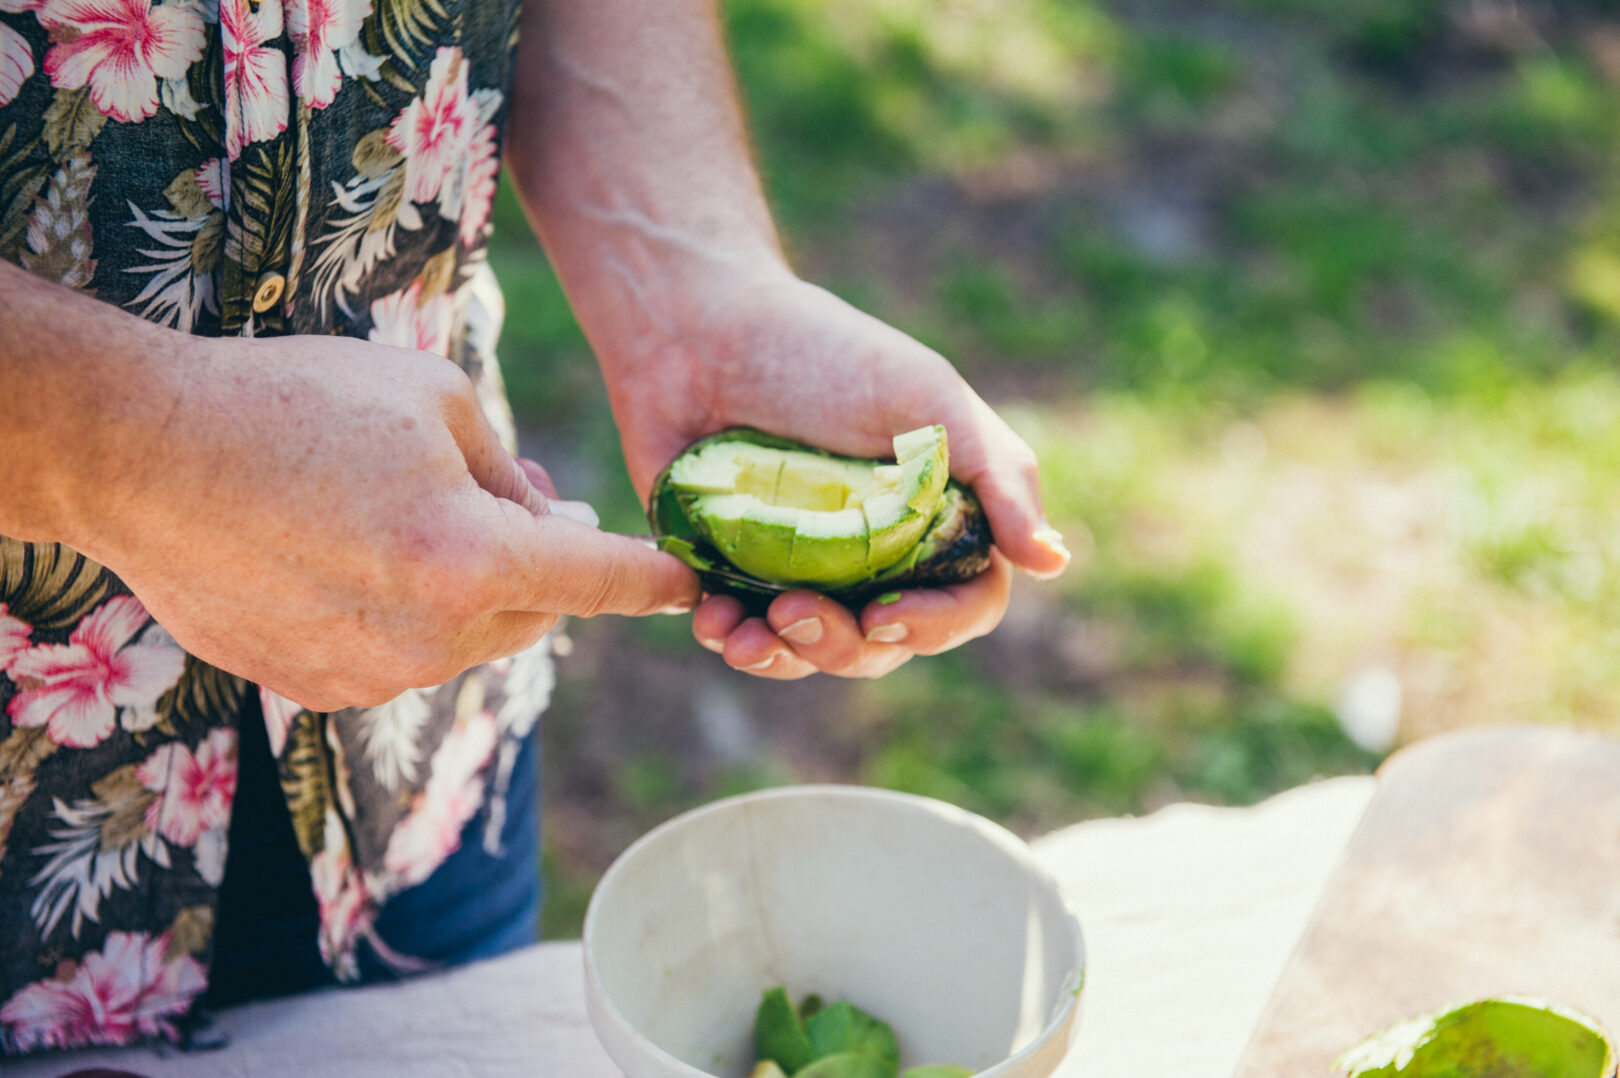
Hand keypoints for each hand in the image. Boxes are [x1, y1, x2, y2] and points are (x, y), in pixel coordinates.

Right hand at [71, 335, 698, 709]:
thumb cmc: (294, 402)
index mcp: (469, 560)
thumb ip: (513, 475)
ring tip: (417, 515)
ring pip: (471, 639)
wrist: (143, 454)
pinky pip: (404, 655)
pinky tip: (356, 556)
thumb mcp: (433, 398)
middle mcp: (429, 636)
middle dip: (546, 566)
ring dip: (473, 590)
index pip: (597, 580)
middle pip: (537, 614)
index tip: (686, 583)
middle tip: (522, 503)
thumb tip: (553, 525)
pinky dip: (409, 614)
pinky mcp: (320, 689)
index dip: (649, 579)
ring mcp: (371, 673)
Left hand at [604, 266, 1068, 678]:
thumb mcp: (928, 398)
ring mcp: (800, 565)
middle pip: (882, 645)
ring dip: (782, 658)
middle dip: (842, 646)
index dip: (935, 626)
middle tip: (797, 610)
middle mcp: (873, 554)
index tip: (889, 617)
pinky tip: (710, 618)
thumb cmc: (826, 351)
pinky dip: (727, 636)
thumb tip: (1054, 562)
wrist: (702, 324)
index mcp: (935, 520)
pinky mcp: (731, 566)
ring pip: (809, 650)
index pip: (963, 603)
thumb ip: (998, 476)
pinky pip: (737, 629)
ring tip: (742, 634)